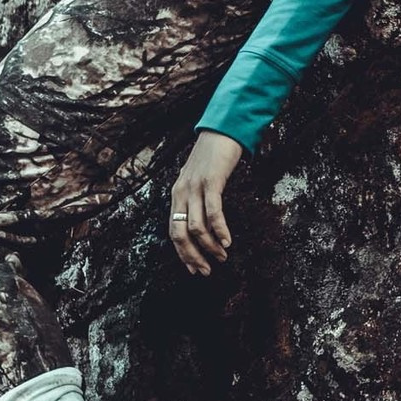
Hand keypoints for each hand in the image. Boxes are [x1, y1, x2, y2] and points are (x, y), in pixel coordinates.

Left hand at [169, 129, 244, 275]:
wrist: (222, 130)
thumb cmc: (213, 157)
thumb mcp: (199, 180)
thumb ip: (198, 200)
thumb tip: (204, 226)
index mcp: (177, 195)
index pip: (173, 231)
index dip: (183, 253)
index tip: (195, 269)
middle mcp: (181, 193)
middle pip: (180, 234)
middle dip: (193, 256)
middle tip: (206, 270)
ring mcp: (194, 187)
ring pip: (196, 227)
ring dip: (209, 246)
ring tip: (222, 256)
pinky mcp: (210, 181)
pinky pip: (212, 211)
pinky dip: (219, 229)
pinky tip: (227, 240)